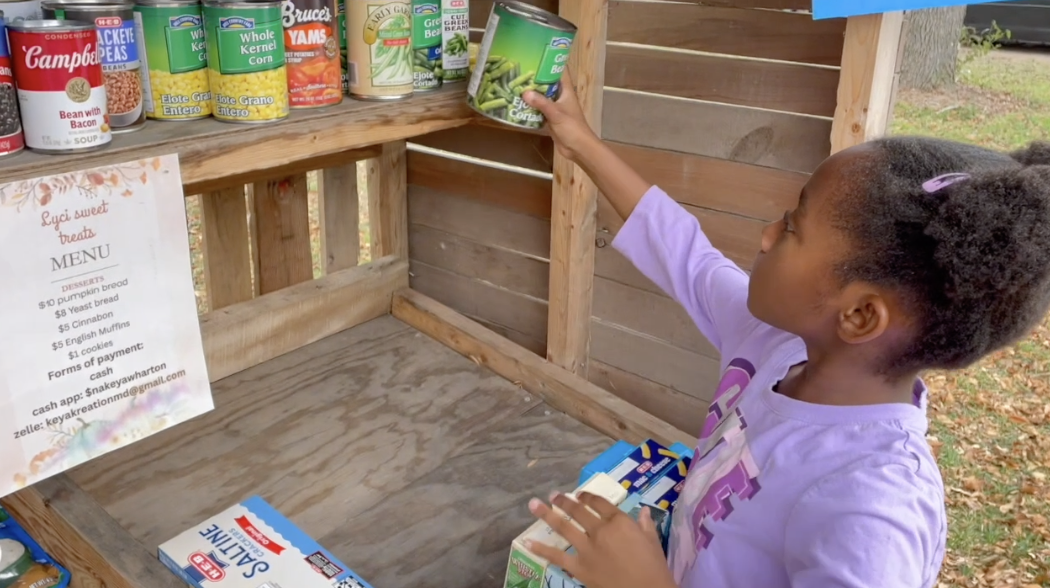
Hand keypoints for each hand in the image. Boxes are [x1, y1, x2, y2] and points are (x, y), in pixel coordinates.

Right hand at [522, 67, 598, 162]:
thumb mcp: (556, 113)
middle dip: (535, 77)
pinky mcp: (550, 119)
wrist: (578, 148)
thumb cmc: (572, 128)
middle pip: (547, 83)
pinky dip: (530, 107)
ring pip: (542, 96)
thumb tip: (524, 92)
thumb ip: (541, 103)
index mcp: (566, 90)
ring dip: (531, 92)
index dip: (551, 61)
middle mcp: (560, 96)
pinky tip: (518, 104)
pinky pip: (538, 109)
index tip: (537, 54)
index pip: (560, 71)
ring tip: (515, 84)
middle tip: (519, 69)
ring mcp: (555, 108)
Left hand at [525, 492, 677, 587]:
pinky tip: (528, 542)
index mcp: (619, 522)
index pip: (599, 503)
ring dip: (547, 514)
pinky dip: (541, 549)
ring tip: (534, 504)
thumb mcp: (652, 542)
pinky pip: (557, 556)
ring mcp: (587, 548)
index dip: (587, 496)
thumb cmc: (654, 568)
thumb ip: (645, 525)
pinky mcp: (579, 567)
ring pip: (563, 527)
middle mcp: (600, 530)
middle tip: (553, 495)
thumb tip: (642, 511)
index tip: (579, 494)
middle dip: (564, 501)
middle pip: (578, 511)